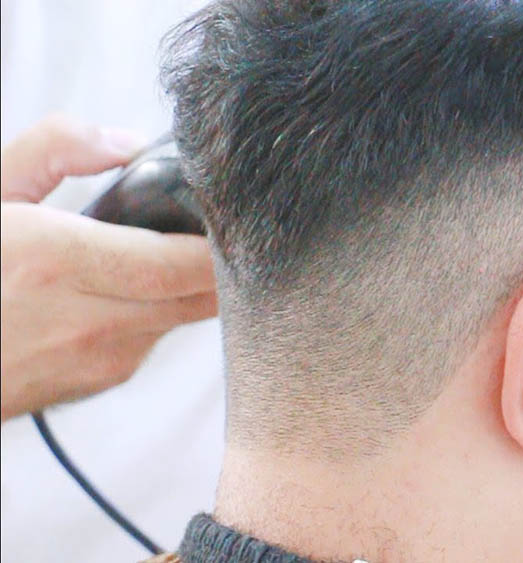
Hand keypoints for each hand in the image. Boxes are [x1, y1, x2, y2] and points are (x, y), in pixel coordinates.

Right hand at [1, 115, 216, 420]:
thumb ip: (55, 150)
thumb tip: (128, 141)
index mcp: (56, 263)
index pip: (183, 263)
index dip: (224, 241)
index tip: (235, 214)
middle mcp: (85, 322)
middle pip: (201, 297)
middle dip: (223, 262)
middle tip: (221, 226)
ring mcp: (95, 362)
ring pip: (183, 320)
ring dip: (190, 287)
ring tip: (170, 249)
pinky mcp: (96, 384)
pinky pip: (153, 340)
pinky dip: (159, 312)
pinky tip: (133, 287)